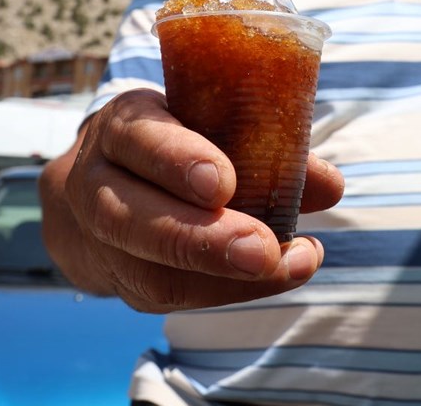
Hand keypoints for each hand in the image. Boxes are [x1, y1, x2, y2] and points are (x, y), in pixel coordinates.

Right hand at [39, 88, 344, 312]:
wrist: (103, 182)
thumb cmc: (174, 140)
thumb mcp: (207, 123)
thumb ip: (265, 145)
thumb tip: (329, 184)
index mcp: (119, 126)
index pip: (138, 139)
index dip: (178, 160)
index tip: (224, 182)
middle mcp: (92, 182)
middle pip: (127, 217)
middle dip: (201, 239)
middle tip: (263, 250)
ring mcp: (95, 240)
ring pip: (142, 270)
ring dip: (220, 276)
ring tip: (284, 267)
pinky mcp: (116, 282)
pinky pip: (162, 297)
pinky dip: (223, 290)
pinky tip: (271, 277)